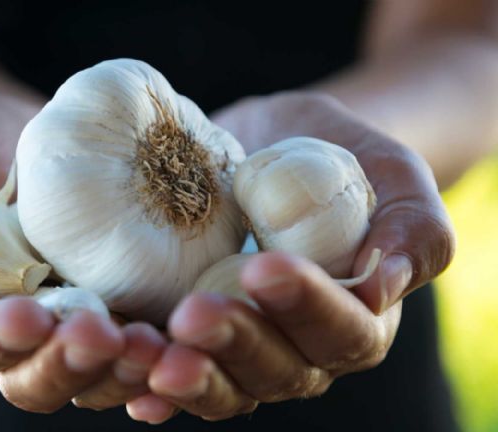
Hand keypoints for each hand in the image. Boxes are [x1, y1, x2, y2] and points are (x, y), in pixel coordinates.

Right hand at [0, 94, 165, 412]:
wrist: (34, 137)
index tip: (28, 315)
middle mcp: (29, 334)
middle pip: (40, 377)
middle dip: (69, 364)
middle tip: (101, 335)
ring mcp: (84, 326)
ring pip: (99, 376)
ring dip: (125, 370)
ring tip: (154, 344)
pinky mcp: (131, 307)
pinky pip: (149, 346)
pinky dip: (168, 356)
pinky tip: (190, 344)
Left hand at [127, 92, 454, 422]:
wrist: (273, 147)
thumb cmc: (338, 156)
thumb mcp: (390, 174)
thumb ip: (411, 226)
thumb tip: (383, 283)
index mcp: (355, 319)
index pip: (341, 331)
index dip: (305, 308)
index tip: (265, 269)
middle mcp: (297, 349)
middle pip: (273, 370)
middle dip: (233, 345)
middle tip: (193, 315)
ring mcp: (239, 349)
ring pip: (220, 384)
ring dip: (186, 374)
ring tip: (150, 353)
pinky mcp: (190, 336)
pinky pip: (173, 371)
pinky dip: (148, 380)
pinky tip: (129, 379)